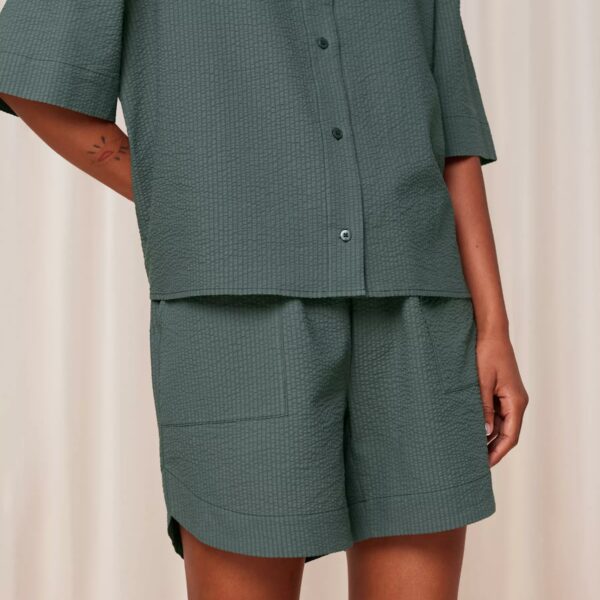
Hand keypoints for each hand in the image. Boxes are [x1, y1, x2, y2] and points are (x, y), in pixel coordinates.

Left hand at [476, 335, 528, 466]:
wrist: (490, 333)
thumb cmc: (487, 353)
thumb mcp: (482, 382)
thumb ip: (484, 408)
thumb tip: (485, 433)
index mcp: (516, 401)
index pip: (510, 436)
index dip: (498, 452)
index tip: (485, 465)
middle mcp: (516, 402)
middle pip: (506, 433)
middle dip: (492, 449)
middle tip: (474, 463)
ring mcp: (509, 397)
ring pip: (501, 424)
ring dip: (488, 437)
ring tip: (471, 450)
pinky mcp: (501, 391)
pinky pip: (496, 413)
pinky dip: (486, 424)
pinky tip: (473, 430)